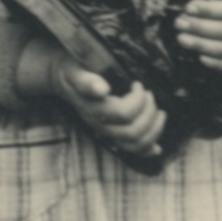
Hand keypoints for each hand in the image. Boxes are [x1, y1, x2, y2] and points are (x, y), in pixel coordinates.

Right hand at [18, 37, 165, 157]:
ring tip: (159, 112)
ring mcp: (106, 132)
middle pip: (133, 132)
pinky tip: (157, 148)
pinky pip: (131, 151)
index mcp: (93, 109)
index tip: (137, 83)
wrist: (62, 78)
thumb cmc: (73, 69)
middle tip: (150, 94)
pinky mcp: (112, 135)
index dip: (137, 100)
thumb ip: (86, 81)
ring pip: (135, 144)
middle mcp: (100, 125)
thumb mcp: (75, 70)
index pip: (123, 114)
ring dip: (153, 130)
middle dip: (149, 112)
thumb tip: (102, 89)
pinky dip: (147, 149)